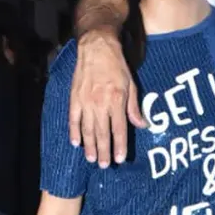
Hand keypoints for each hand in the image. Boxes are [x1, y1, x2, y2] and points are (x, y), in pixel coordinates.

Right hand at [70, 28, 146, 167]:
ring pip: (87, 130)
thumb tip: (141, 125)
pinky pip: (73, 120)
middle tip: (104, 165)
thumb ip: (134, 107)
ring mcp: (86, 102)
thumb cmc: (117, 66)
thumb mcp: (131, 85)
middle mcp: (101, 104)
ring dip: (90, 147)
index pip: (119, 129)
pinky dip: (74, 132)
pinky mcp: (74, 98)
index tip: (120, 159)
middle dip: (104, 152)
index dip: (120, 146)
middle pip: (103, 134)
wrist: (97, 49)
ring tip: (91, 159)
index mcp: (117, 100)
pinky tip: (76, 143)